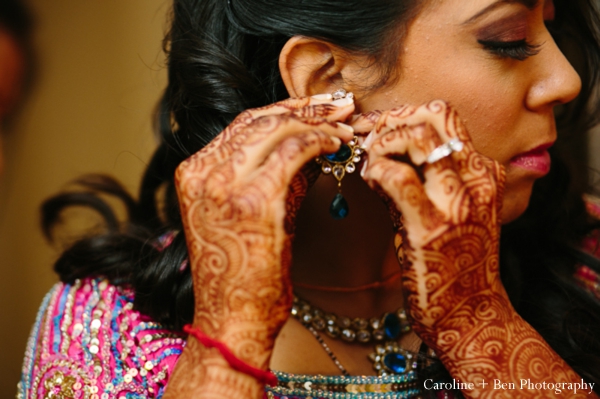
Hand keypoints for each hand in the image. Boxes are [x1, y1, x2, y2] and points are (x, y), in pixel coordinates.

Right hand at [175, 96, 353, 365]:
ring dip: (317, 122)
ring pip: (277, 128)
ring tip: (346, 125)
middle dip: (307, 107)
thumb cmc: (244, 273)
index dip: (286, 108)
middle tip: (341, 106)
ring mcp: (222, 184)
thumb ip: (271, 173)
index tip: (318, 106)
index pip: (244, 123)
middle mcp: (202, 171)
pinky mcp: (251, 200)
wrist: (232, 319)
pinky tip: (337, 146)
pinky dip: (319, 142)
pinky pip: (292, 152)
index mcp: (194, 171)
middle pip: (260, 118)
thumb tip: (312, 142)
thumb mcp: (249, 212)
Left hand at [360, 101, 591, 397]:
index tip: (377, 130)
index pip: (443, 114)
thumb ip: (423, 175)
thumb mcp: (449, 208)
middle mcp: (476, 178)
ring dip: (380, 142)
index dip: (402, 114)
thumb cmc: (453, 262)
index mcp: (482, 170)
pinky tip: (369, 181)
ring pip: (416, 136)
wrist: (472, 313)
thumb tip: (381, 146)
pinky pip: (397, 175)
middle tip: (365, 141)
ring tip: (367, 165)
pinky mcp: (431, 226)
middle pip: (432, 115)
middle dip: (388, 121)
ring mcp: (457, 201)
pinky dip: (375, 169)